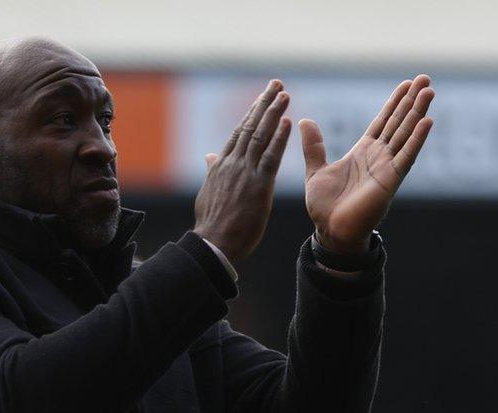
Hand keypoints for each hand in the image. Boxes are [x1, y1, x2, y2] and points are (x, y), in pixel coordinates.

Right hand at [193, 80, 291, 262]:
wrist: (213, 243)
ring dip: (274, 113)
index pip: (239, 133)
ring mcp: (245, 172)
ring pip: (260, 136)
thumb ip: (213, 172)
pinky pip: (270, 157)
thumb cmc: (213, 224)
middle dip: (264, 103)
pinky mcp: (258, 185)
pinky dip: (279, 138)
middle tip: (276, 84)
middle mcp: (232, 163)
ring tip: (284, 94)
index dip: (252, 113)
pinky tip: (287, 122)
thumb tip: (210, 156)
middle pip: (250, 126)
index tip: (262, 98)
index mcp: (222, 165)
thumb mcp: (209, 193)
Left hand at [301, 75, 434, 253]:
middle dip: (411, 101)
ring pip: (406, 134)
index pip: (383, 122)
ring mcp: (387, 168)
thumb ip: (314, 146)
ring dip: (418, 113)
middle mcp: (379, 157)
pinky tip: (427, 121)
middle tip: (425, 78)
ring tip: (429, 91)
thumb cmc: (325, 206)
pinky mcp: (390, 181)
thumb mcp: (316, 169)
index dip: (394, 103)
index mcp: (363, 152)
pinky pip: (406, 157)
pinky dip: (417, 139)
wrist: (330, 231)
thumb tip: (304, 120)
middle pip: (399, 123)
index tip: (406, 84)